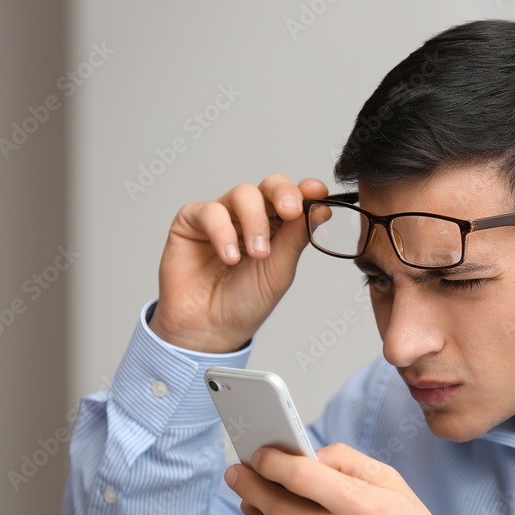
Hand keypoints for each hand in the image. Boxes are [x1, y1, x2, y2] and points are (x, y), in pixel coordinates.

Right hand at [148, 174, 327, 351]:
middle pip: (270, 185)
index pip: (294, 197)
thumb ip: (297, 238)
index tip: (317, 192)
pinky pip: (210, 211)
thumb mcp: (280, 271)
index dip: (306, 190)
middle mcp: (251, 215)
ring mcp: (222, 216)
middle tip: (290, 211)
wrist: (210, 328)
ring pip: (243, 194)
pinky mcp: (192, 221)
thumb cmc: (246, 301)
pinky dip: (223, 232)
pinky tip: (230, 257)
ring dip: (255, 221)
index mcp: (278, 225)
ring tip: (258, 253)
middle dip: (283, 193)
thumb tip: (322, 209)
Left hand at [223, 443, 446, 514]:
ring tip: (249, 501)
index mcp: (365, 506)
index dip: (272, 462)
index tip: (258, 455)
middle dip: (250, 485)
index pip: (302, 477)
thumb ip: (347, 460)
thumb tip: (304, 455)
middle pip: (278, 507)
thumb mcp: (391, 482)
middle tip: (237, 473)